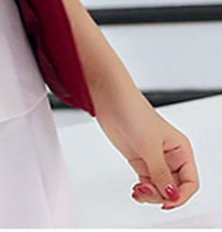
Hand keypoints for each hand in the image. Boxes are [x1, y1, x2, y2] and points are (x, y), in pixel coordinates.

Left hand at [95, 94, 199, 210]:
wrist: (110, 99)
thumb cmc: (133, 111)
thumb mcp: (149, 145)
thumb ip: (160, 172)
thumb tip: (171, 194)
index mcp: (181, 150)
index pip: (190, 182)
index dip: (181, 195)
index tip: (167, 201)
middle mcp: (169, 156)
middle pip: (174, 188)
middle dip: (162, 195)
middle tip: (147, 192)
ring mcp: (153, 158)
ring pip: (159, 188)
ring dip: (151, 195)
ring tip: (139, 192)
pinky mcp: (139, 159)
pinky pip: (147, 182)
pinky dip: (143, 191)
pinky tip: (136, 192)